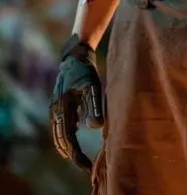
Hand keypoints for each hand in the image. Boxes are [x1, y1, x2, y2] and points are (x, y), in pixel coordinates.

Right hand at [49, 34, 103, 170]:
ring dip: (67, 147)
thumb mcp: (93, 86)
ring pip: (58, 135)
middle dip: (72, 154)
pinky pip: (60, 126)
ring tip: (80, 158)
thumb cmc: (86, 71)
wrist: (75, 57)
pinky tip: (74, 140)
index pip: (68, 138)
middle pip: (61, 140)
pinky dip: (66, 137)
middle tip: (85, 166)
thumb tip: (96, 128)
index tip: (86, 165)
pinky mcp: (58, 106)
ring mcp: (55, 108)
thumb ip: (93, 106)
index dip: (76, 154)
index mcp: (63, 108)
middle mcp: (55, 111)